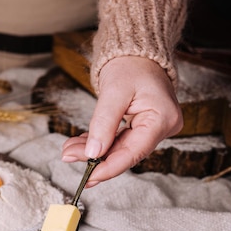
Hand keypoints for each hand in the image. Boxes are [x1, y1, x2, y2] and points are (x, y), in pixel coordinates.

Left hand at [61, 56, 182, 184]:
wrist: (137, 54)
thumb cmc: (132, 65)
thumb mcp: (114, 91)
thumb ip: (103, 123)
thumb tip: (92, 153)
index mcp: (162, 119)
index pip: (134, 152)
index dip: (110, 167)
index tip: (89, 177)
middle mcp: (162, 127)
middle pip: (126, 152)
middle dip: (95, 157)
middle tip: (68, 156)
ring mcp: (153, 129)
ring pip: (120, 148)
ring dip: (93, 151)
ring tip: (69, 149)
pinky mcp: (142, 128)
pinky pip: (119, 140)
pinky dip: (99, 142)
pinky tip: (80, 145)